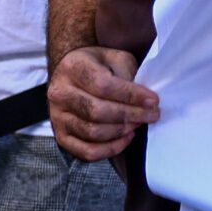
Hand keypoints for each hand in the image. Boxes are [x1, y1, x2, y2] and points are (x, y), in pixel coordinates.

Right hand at [48, 46, 158, 162]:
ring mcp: (57, 117)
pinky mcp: (61, 136)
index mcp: (73, 67)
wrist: (72, 73)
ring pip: (92, 133)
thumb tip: (145, 101)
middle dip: (130, 115)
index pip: (103, 85)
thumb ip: (128, 76)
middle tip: (152, 115)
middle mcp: (59, 93)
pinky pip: (86, 151)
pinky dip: (110, 149)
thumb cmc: (99, 65)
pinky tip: (126, 138)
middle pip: (97, 111)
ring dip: (122, 131)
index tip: (154, 100)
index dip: (131, 96)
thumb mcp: (116, 59)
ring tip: (139, 123)